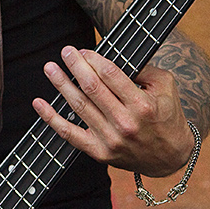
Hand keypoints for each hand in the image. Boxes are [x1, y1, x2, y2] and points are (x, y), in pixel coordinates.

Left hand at [32, 46, 193, 176]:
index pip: (111, 75)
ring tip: (50, 69)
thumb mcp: (165, 87)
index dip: (94, 59)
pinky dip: (52, 119)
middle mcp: (125, 123)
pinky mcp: (100, 153)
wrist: (169, 157)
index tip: (84, 51)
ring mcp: (111, 140)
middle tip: (65, 51)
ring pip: (79, 106)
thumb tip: (113, 54)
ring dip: (61, 85)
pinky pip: (70, 134)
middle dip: (76, 66)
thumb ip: (143, 68)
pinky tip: (39, 103)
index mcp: (142, 105)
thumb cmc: (167, 116)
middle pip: (92, 88)